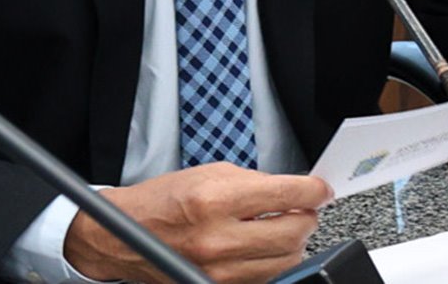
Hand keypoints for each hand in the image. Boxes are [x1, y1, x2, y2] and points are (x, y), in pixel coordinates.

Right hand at [64, 163, 332, 283]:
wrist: (126, 235)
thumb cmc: (163, 199)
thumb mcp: (208, 174)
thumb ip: (253, 182)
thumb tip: (291, 190)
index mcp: (215, 199)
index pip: (284, 195)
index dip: (312, 190)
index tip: (321, 188)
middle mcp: (219, 238)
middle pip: (293, 234)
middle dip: (306, 217)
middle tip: (305, 207)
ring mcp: (220, 271)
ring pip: (285, 261)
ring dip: (293, 242)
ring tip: (283, 226)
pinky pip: (265, 278)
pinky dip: (273, 262)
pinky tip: (265, 246)